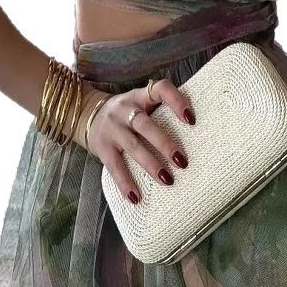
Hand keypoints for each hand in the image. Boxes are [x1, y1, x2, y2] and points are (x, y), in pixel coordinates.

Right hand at [81, 79, 194, 203]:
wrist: (87, 114)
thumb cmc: (127, 113)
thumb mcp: (140, 103)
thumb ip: (161, 111)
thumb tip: (199, 131)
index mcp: (140, 96)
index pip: (160, 89)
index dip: (176, 101)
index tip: (191, 120)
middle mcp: (125, 109)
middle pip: (146, 125)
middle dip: (165, 143)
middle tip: (183, 161)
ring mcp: (112, 128)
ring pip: (133, 146)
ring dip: (151, 164)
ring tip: (168, 180)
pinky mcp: (102, 147)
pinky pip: (114, 166)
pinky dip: (125, 182)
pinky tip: (136, 197)